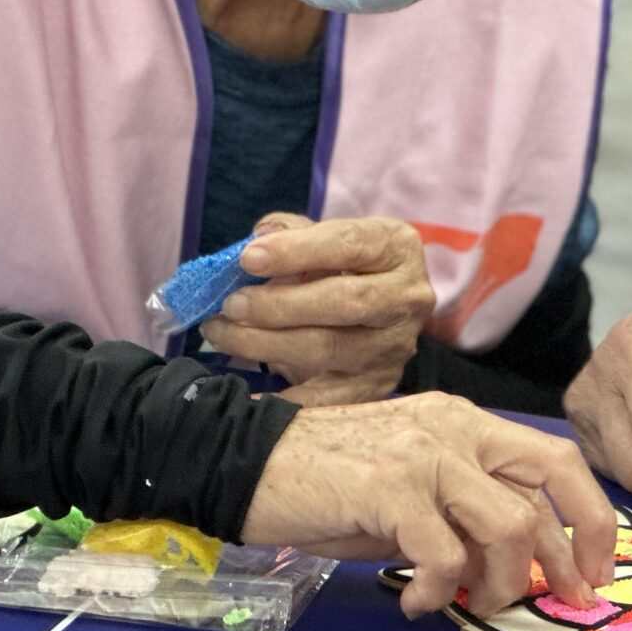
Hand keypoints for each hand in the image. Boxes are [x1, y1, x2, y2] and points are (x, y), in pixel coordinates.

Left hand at [201, 212, 433, 405]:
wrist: (374, 310)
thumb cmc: (340, 265)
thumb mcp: (322, 237)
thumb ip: (291, 231)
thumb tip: (260, 238)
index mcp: (397, 247)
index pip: (349, 244)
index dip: (296, 251)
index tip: (248, 259)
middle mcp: (407, 297)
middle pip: (345, 301)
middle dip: (279, 304)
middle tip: (231, 305)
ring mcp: (395, 345)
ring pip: (330, 348)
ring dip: (267, 343)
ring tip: (224, 333)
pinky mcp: (379, 384)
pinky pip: (330, 398)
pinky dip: (289, 399)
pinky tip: (250, 395)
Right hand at [240, 391, 616, 617]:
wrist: (244, 464)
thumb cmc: (326, 482)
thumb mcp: (409, 491)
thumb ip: (462, 515)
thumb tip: (508, 567)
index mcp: (466, 423)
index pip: (554, 461)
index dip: (590, 517)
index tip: (594, 569)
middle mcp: (456, 428)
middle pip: (552, 480)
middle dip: (572, 551)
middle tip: (566, 600)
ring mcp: (425, 454)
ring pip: (507, 525)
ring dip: (497, 582)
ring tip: (466, 604)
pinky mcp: (391, 487)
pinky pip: (445, 556)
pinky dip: (438, 592)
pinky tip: (413, 602)